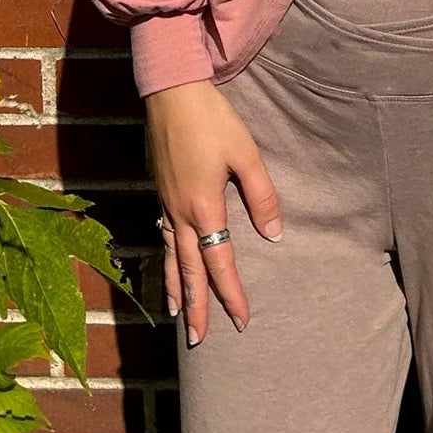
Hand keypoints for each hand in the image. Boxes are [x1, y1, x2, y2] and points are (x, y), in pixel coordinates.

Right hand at [144, 79, 283, 347]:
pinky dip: (164, 260)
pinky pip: (161, 237)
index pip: (219, 263)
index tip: (242, 321)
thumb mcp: (245, 154)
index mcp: (204, 208)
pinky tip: (166, 265)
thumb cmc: (213, 120)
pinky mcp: (159, 191)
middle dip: (197, 307)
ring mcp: (165, 203)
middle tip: (199, 341)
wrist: (172, 92)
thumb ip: (261, 196)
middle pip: (189, 270)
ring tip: (179, 316)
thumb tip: (273, 235)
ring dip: (176, 288)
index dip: (231, 294)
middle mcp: (180, 213)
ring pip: (169, 257)